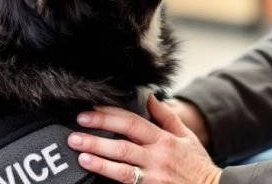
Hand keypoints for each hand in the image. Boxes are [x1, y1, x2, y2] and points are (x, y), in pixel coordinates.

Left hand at [70, 94, 221, 183]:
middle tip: (75, 133)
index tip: (90, 112)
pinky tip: (95, 176)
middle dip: (96, 138)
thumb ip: (166, 116)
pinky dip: (110, 179)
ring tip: (80, 156)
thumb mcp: (186, 136)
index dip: (109, 116)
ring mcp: (153, 177)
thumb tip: (149, 97)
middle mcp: (157, 157)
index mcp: (164, 139)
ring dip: (99, 161)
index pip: (132, 123)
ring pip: (122, 169)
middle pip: (122, 144)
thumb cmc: (196, 164)